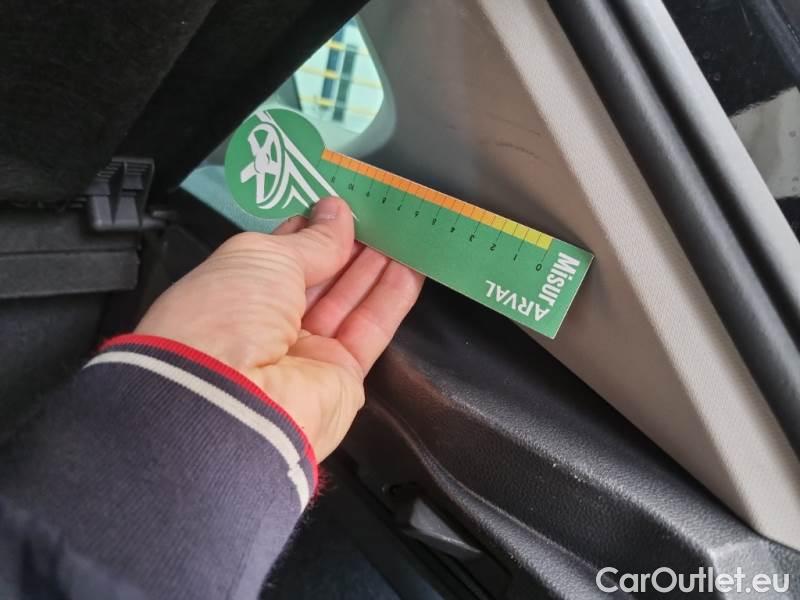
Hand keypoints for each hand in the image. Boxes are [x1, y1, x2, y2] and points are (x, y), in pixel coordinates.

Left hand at [135, 197, 424, 459]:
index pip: (281, 255)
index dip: (310, 229)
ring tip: (404, 230)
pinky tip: (412, 265)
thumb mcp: (264, 258)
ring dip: (374, 266)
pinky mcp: (343, 376)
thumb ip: (311, 240)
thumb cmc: (231, 312)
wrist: (233, 400)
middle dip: (347, 246)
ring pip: (348, 302)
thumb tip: (337, 214)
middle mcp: (269, 324)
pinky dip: (391, 297)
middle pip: (318, 279)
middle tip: (380, 213)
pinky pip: (371, 330)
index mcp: (236, 292)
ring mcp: (307, 353)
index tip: (339, 204)